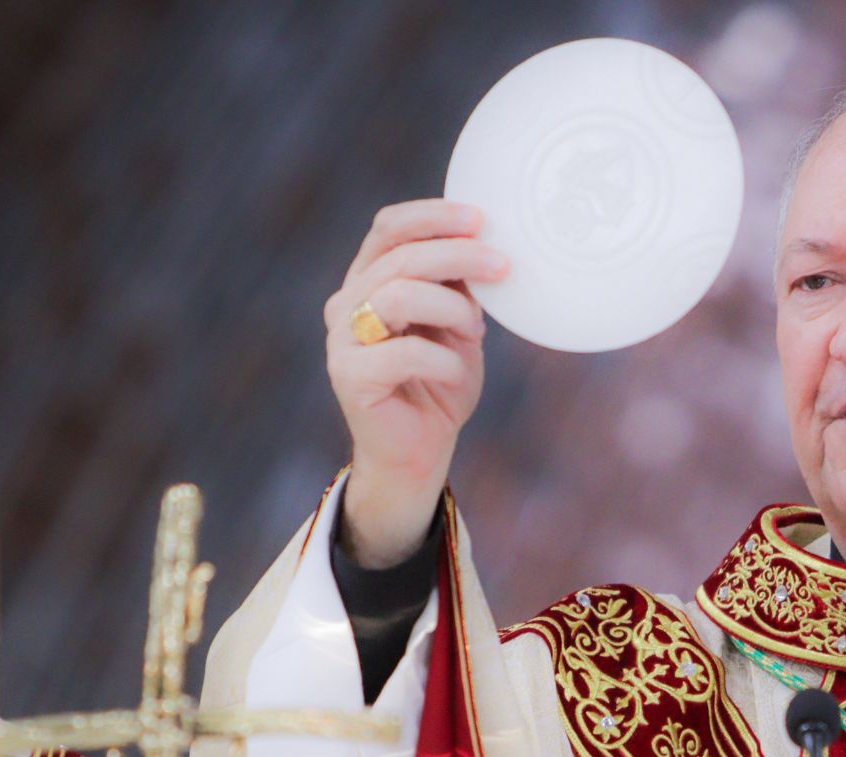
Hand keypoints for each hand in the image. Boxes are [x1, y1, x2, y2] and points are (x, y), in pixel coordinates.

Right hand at [323, 199, 505, 566]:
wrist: (419, 451)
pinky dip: (444, 360)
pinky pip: (404, 352)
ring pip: (399, 295)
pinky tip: (456, 372)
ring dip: (452, 309)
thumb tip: (489, 243)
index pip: (389, 227)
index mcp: (371, 280)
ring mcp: (342, 339)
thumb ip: (460, 286)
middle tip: (504, 266)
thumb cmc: (440, 383)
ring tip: (475, 332)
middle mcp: (348, 303)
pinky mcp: (349, 376)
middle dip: (459, 256)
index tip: (480, 218)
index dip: (433, 216)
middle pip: (400, 257)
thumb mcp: (458, 325)